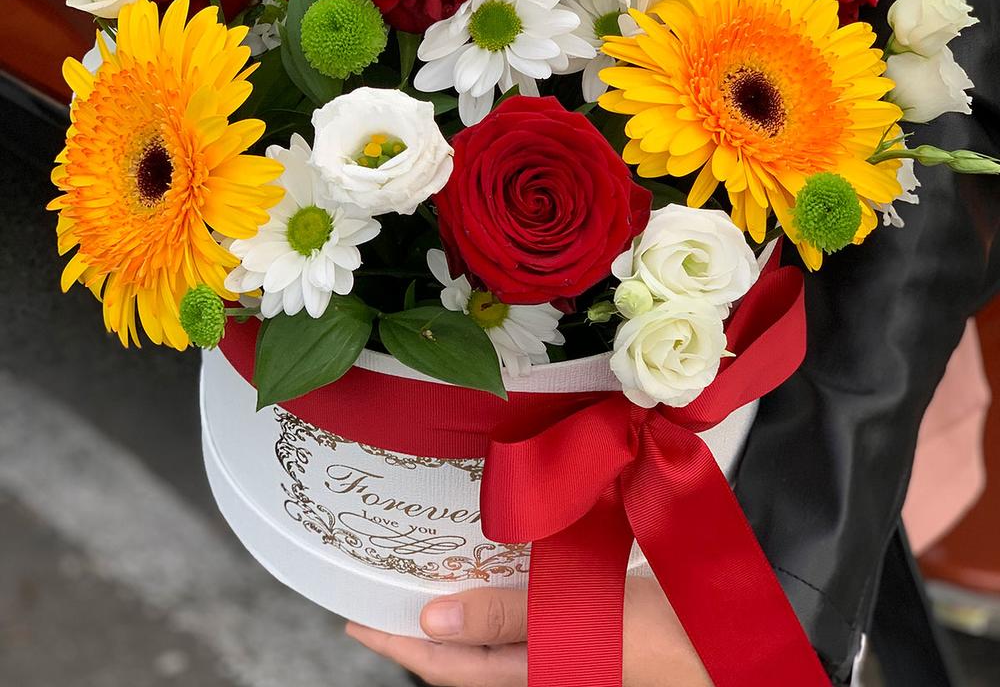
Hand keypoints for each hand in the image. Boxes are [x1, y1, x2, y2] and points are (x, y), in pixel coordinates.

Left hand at [345, 576, 713, 686]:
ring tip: (420, 576)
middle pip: (460, 654)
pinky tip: (491, 570)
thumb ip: (511, 618)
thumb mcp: (586, 625)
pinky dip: (494, 597)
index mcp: (535, 676)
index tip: (352, 618)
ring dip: (453, 608)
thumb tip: (432, 616)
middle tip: (377, 590)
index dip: (396, 641)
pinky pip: (522, 619)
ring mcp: (562, 655)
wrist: (731, 648)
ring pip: (489, 636)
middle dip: (416, 626)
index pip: (447, 664)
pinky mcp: (583, 634)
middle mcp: (540, 669)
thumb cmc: (667, 639)